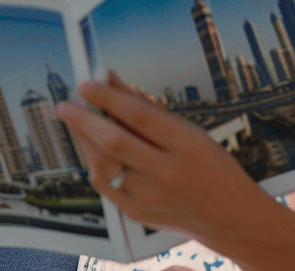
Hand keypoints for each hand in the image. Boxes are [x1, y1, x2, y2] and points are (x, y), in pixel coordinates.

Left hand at [56, 71, 266, 243]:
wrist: (229, 216)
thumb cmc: (208, 163)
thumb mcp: (188, 129)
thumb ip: (146, 106)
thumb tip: (109, 79)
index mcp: (187, 144)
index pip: (139, 116)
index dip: (108, 98)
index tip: (86, 84)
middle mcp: (169, 172)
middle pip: (116, 143)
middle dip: (84, 121)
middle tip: (65, 105)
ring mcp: (153, 198)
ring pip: (105, 166)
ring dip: (84, 141)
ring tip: (75, 121)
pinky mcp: (139, 215)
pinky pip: (106, 187)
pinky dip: (94, 163)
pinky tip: (89, 148)